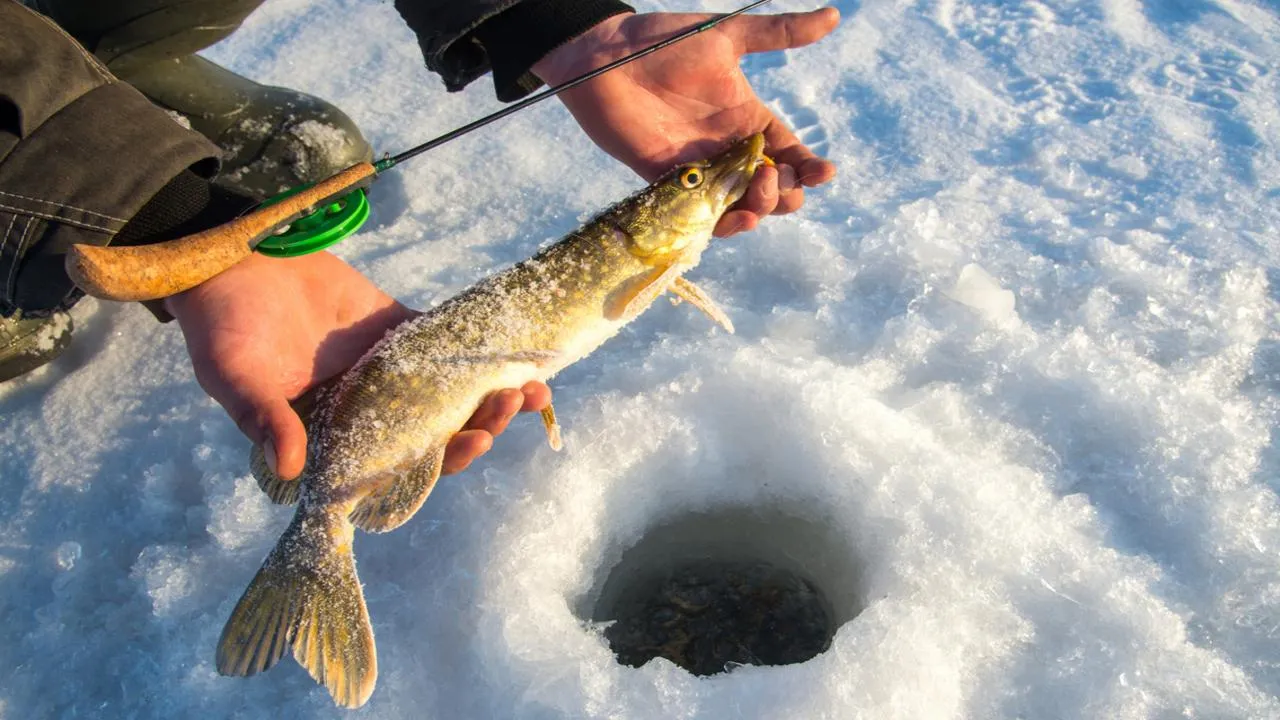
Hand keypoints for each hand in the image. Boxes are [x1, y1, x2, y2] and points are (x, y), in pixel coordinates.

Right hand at [164, 251, 550, 479]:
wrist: (231, 259)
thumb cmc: (221, 326)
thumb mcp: (234, 376)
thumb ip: (264, 419)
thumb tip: (291, 468)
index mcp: (333, 436)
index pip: (398, 465)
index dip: (440, 462)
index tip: (473, 443)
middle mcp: (366, 412)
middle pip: (437, 433)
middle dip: (481, 425)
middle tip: (513, 405)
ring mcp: (386, 372)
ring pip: (450, 395)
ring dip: (490, 395)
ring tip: (534, 387)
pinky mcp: (394, 331)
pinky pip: (444, 346)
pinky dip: (478, 352)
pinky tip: (515, 349)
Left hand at [533, 8, 839, 236]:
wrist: (604, 56)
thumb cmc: (664, 41)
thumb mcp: (728, 36)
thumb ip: (779, 33)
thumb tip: (835, 15)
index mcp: (748, 117)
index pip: (789, 152)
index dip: (809, 168)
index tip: (821, 172)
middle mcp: (728, 148)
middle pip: (771, 187)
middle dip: (784, 192)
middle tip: (771, 176)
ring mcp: (699, 168)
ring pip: (740, 205)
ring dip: (758, 210)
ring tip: (755, 201)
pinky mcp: (668, 182)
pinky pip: (700, 215)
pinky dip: (720, 224)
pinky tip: (733, 219)